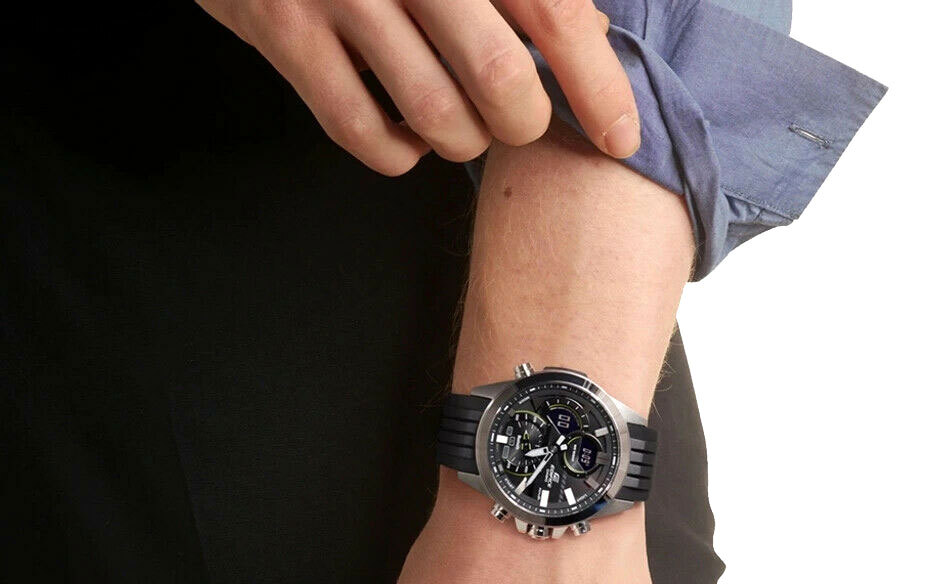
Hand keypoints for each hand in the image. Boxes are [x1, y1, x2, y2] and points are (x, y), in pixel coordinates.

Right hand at [196, 0, 640, 174]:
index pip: (553, 11)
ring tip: (460, 122)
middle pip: (499, 78)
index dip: (595, 84)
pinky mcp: (284, 32)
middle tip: (518, 117)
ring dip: (462, 140)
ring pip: (435, 115)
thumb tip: (590, 35)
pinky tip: (409, 137)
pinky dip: (399, 153)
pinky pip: (362, 132)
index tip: (620, 136)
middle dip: (523, 120)